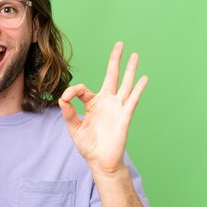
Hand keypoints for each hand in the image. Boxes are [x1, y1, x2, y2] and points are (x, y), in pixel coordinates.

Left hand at [58, 42, 147, 174]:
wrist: (100, 161)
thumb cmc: (88, 146)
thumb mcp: (74, 128)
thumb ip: (68, 113)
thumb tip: (61, 98)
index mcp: (92, 104)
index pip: (82, 89)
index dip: (72, 92)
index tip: (65, 99)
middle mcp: (106, 102)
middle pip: (112, 76)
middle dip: (115, 60)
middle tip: (119, 44)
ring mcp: (116, 108)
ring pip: (125, 84)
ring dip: (130, 70)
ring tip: (135, 55)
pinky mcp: (124, 116)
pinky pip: (132, 99)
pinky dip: (139, 88)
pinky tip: (144, 78)